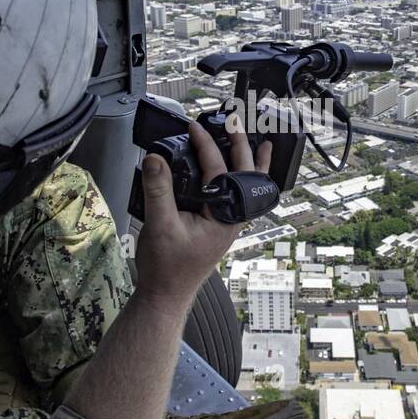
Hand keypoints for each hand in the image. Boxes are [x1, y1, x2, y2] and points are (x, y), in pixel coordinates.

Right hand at [135, 120, 271, 311]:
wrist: (166, 295)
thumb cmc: (167, 267)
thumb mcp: (160, 225)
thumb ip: (158, 190)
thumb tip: (155, 158)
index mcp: (223, 217)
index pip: (219, 171)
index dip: (206, 145)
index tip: (194, 127)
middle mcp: (231, 219)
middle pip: (244, 175)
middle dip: (242, 146)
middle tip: (238, 123)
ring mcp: (227, 223)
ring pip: (246, 188)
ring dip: (251, 164)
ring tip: (262, 145)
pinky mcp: (218, 226)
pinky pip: (235, 197)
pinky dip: (239, 180)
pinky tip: (236, 174)